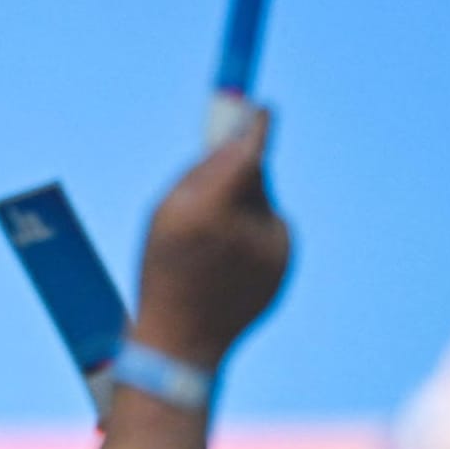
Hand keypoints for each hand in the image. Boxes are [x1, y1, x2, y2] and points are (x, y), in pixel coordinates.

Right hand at [131, 106, 291, 368]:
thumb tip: (238, 139)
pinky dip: (257, 231)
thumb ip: (201, 174)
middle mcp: (246, 229)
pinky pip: (274, 227)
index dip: (255, 129)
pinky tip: (232, 260)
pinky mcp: (285, 265)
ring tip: (215, 241)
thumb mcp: (165, 214)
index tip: (261, 109)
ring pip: (266, 201)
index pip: (247, 155)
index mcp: (209, 212)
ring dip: (246, 203)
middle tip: (215, 187)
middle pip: (255, 175)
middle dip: (240, 169)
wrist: (184, 339)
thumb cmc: (165, 268)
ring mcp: (270, 250)